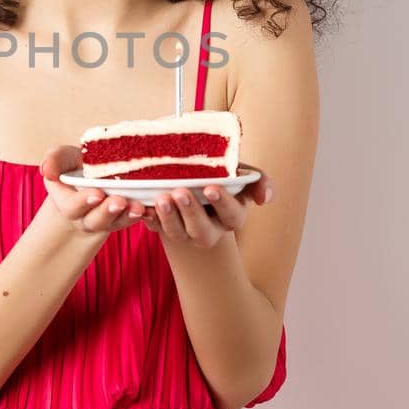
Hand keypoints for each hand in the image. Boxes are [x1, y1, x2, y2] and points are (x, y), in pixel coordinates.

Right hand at [39, 145, 152, 236]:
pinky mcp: (125, 217)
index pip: (72, 207)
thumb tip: (46, 169)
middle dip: (108, 212)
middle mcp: (87, 216)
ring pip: (116, 222)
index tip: (96, 193)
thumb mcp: (63, 158)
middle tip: (120, 201)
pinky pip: (134, 219)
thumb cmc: (75, 166)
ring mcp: (108, 219)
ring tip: (138, 206)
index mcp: (68, 203)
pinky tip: (152, 208)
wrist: (93, 175)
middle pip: (96, 220)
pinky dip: (144, 215)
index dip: (83, 202)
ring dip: (128, 215)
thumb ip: (55, 160)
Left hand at [142, 164, 272, 248]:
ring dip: (168, 218)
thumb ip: (257, 180)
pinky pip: (154, 228)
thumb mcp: (240, 174)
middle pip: (202, 231)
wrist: (193, 179)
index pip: (232, 215)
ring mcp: (185, 233)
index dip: (222, 203)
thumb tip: (265, 198)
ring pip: (177, 234)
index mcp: (231, 217)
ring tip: (161, 198)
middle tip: (180, 192)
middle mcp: (209, 230)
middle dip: (191, 212)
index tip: (210, 188)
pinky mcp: (163, 229)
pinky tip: (143, 207)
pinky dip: (148, 218)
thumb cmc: (221, 176)